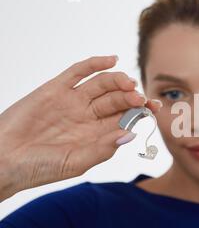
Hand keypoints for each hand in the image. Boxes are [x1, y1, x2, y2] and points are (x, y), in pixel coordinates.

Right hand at [0, 55, 160, 200]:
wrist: (4, 160)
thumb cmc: (39, 168)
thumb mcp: (76, 162)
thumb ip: (103, 148)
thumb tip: (130, 134)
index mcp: (98, 134)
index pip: (126, 118)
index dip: (141, 111)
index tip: (154, 108)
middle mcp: (89, 116)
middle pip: (118, 100)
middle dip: (131, 96)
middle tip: (139, 96)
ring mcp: (74, 101)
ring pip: (102, 85)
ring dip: (117, 81)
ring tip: (128, 81)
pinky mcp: (56, 89)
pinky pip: (78, 72)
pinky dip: (95, 64)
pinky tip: (111, 60)